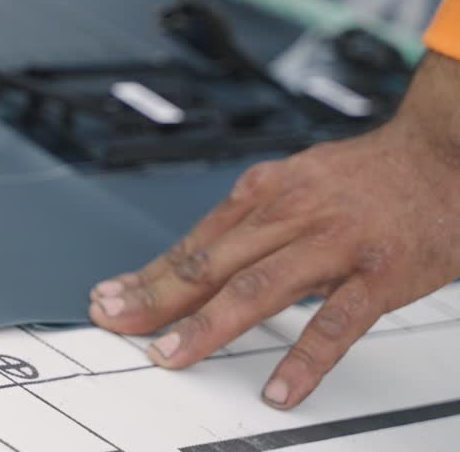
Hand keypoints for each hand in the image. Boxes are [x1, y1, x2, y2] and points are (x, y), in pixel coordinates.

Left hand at [88, 52, 459, 408]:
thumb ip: (251, 222)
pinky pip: (335, 323)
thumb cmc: (370, 175)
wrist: (444, 151)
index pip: (193, 242)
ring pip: (255, 288)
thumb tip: (198, 258)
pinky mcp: (379, 273)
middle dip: (154, 297)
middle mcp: (289, 213)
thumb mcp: (297, 183)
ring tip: (170, 355)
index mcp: (264, 192)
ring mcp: (332, 244)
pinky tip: (279, 388)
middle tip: (116, 323)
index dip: (148, 275)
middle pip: (208, 263)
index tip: (111, 298)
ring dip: (206, 325)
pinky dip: (304, 359)